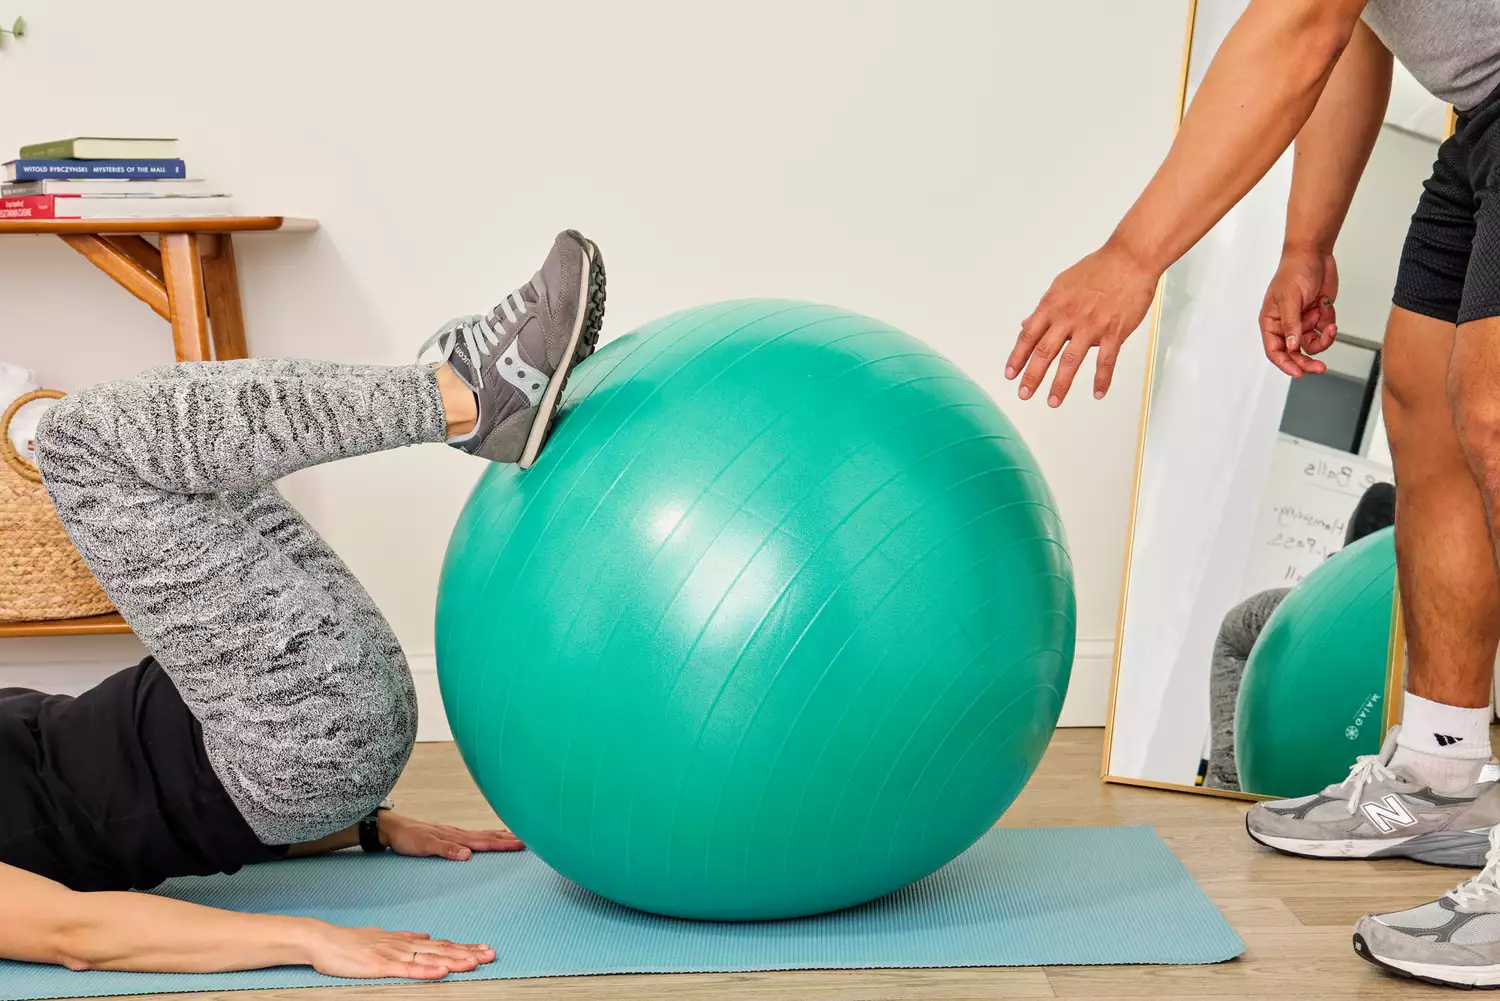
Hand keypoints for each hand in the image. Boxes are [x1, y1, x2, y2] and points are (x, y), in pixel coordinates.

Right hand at [302, 922, 493, 979]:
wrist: (326, 941)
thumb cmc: (352, 943)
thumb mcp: (384, 937)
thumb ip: (406, 937)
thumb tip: (426, 935)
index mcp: (407, 941)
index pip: (442, 944)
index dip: (464, 947)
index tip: (484, 949)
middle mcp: (405, 945)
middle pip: (443, 950)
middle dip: (468, 953)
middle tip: (491, 954)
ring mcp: (395, 955)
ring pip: (431, 959)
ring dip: (455, 960)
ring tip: (476, 962)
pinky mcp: (382, 966)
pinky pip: (409, 970)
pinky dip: (428, 971)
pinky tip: (443, 971)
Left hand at [380, 812, 524, 860]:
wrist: (393, 828)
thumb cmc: (408, 838)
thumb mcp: (424, 846)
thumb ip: (446, 850)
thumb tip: (468, 855)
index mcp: (456, 836)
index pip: (485, 841)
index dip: (504, 843)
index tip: (522, 844)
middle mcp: (459, 833)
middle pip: (488, 835)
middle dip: (509, 838)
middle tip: (530, 841)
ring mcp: (455, 833)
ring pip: (483, 834)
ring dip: (500, 835)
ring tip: (516, 837)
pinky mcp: (450, 835)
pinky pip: (474, 835)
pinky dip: (487, 835)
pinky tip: (489, 836)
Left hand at [1008, 242, 1157, 405]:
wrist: (1129, 259)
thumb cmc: (1097, 269)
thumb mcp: (1061, 285)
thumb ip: (1044, 309)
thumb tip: (1026, 325)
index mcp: (1053, 305)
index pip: (1028, 336)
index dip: (1017, 357)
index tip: (1010, 374)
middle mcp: (1068, 317)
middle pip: (1044, 351)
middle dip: (1032, 376)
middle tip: (1024, 394)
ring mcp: (1091, 325)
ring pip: (1071, 360)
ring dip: (1060, 384)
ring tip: (1053, 402)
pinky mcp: (1114, 331)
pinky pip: (1106, 360)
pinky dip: (1102, 379)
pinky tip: (1098, 393)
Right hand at [1260, 248, 1337, 376]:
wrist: (1315, 255)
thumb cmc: (1294, 272)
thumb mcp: (1290, 299)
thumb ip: (1291, 324)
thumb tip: (1292, 347)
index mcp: (1271, 322)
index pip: (1275, 350)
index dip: (1285, 364)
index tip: (1298, 373)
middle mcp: (1286, 325)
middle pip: (1294, 353)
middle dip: (1307, 361)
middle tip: (1319, 367)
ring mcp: (1302, 322)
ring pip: (1312, 344)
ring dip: (1323, 339)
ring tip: (1329, 327)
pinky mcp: (1317, 317)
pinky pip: (1324, 331)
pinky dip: (1329, 325)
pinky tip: (1328, 312)